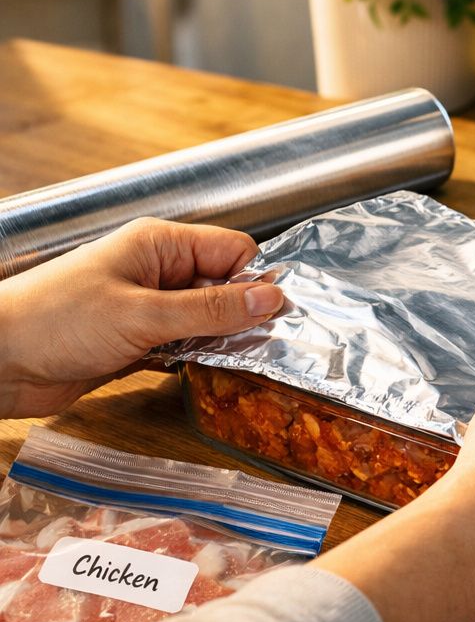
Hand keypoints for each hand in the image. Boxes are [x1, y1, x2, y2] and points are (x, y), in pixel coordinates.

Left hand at [0, 218, 284, 416]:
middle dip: (244, 316)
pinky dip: (200, 360)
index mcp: (160, 246)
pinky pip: (186, 345)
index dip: (255, 281)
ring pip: (208, 320)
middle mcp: (158, 272)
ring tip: (240, 364)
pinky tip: (211, 375)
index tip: (273, 316)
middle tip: (265, 348)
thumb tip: (272, 298)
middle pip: (225, 287)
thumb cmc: (54, 322)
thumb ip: (211, 309)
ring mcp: (147, 307)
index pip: (233, 251)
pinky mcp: (138, 341)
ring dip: (223, 341)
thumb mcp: (143, 315)